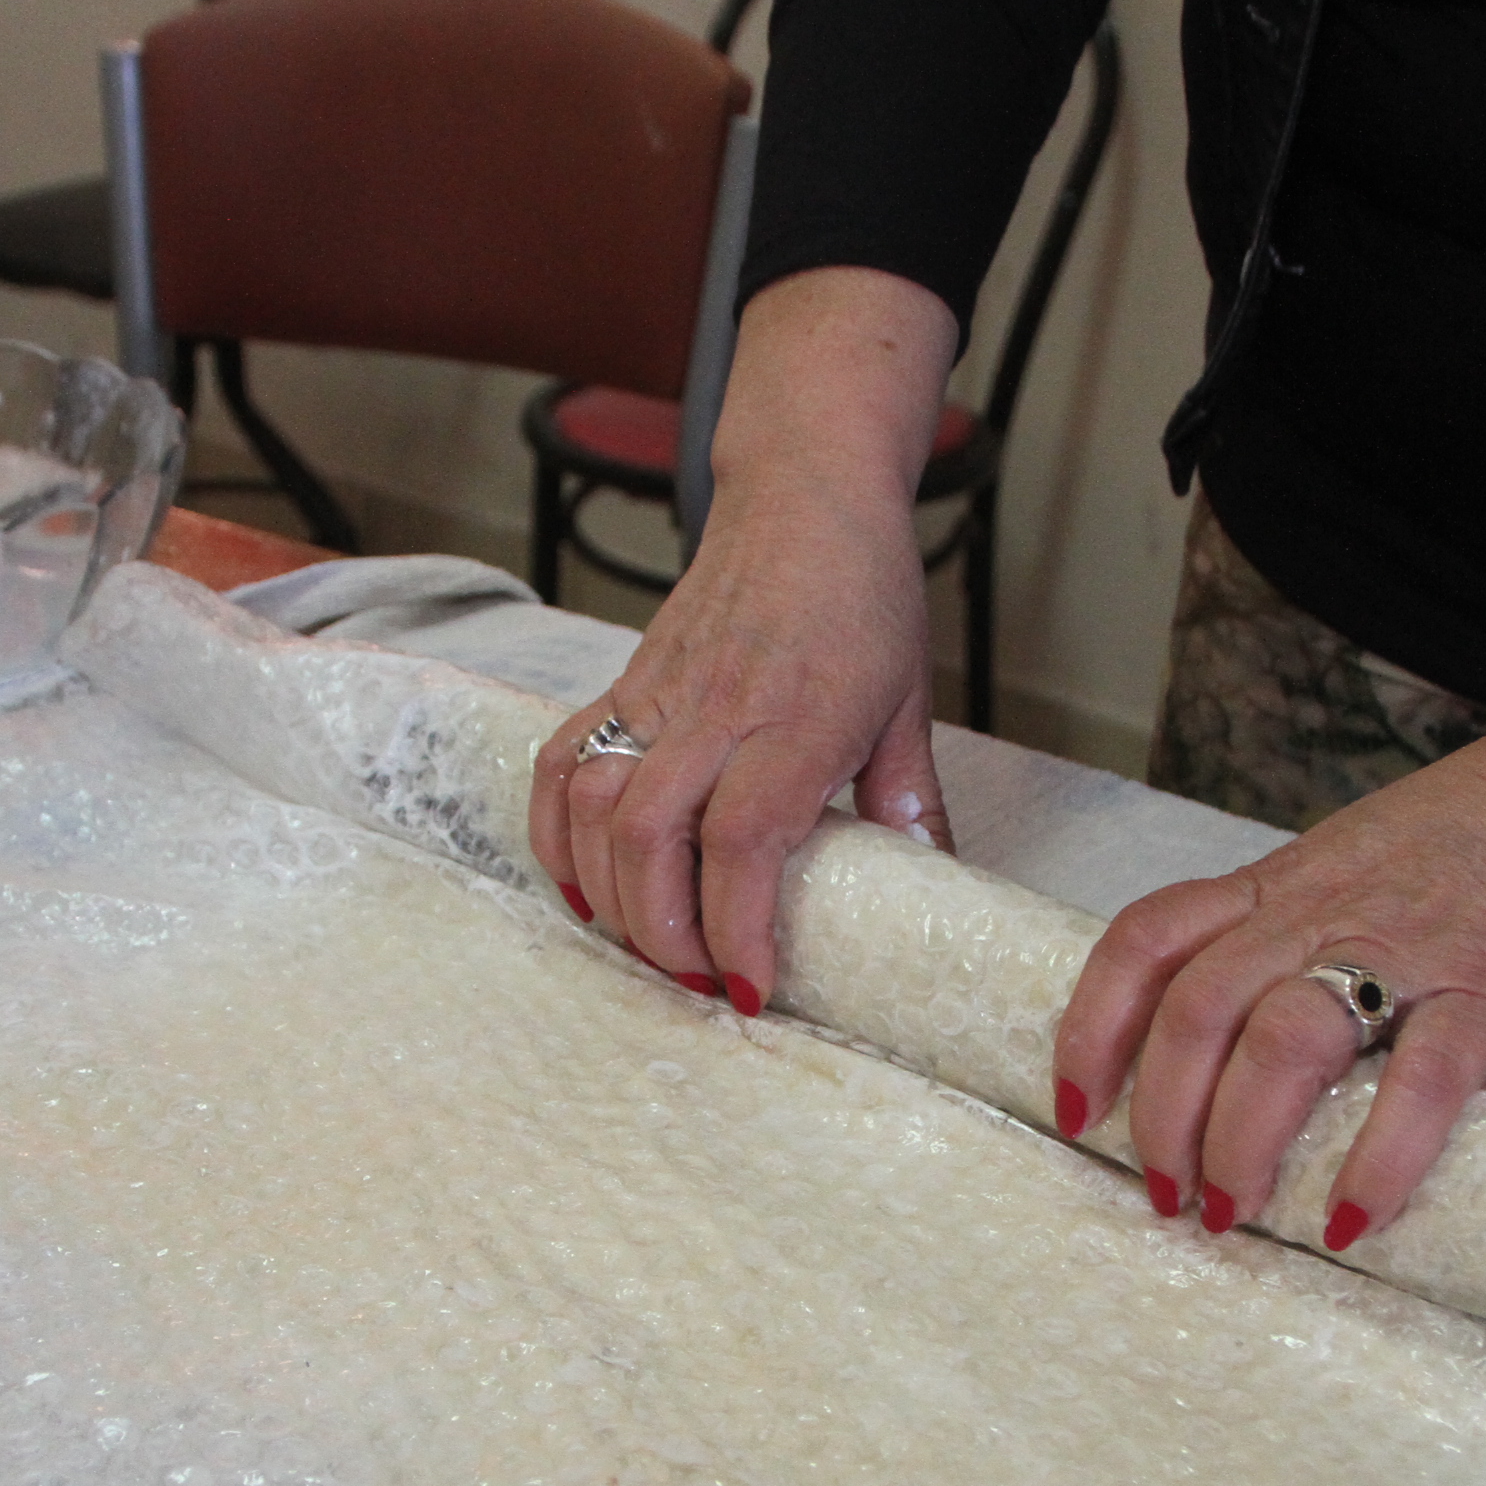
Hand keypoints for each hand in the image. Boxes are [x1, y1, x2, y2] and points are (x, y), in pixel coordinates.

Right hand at [530, 269, 960, 1009]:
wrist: (804, 495)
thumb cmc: (862, 594)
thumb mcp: (909, 702)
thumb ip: (909, 799)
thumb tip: (931, 886)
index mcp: (798, 721)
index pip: (745, 843)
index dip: (738, 928)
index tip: (751, 990)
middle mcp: (717, 710)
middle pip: (649, 839)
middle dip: (663, 934)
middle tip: (700, 982)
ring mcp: (660, 694)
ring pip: (594, 808)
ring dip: (608, 895)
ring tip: (649, 943)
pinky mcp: (625, 683)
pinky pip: (562, 763)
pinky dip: (554, 832)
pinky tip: (580, 883)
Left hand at [1053, 710, 1485, 1247]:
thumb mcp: (1355, 865)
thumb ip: (1298, 935)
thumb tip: (1245, 1041)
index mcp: (1282, 884)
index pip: (1147, 940)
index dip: (1093, 1024)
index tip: (1075, 1105)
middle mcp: (1322, 912)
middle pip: (1197, 1009)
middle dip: (1161, 1114)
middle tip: (1163, 1194)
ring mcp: (1405, 948)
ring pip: (1284, 1041)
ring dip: (1242, 1139)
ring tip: (1234, 1213)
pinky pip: (1423, 1078)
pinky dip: (1380, 1155)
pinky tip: (1353, 1218)